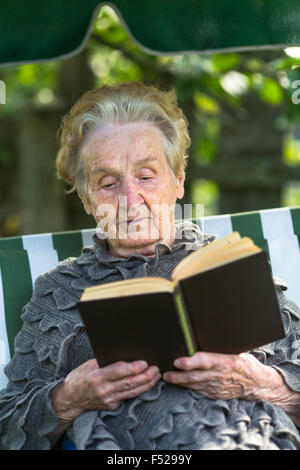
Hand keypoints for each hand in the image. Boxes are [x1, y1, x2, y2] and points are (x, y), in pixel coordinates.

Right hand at [51, 359, 160, 421]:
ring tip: (156, 375)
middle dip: (146, 376)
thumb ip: (105, 361)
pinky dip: (139, 390)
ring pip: (133, 392)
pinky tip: (146, 383)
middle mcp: (104, 390)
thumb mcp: (89, 365)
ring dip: (147, 384)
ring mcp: (109, 400)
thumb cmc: (80, 377)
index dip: (133, 368)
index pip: (119, 372)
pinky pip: (128, 396)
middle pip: (130, 383)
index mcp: (97, 376)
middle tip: (156, 369)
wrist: (70, 399)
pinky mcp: (112, 406)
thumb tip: (124, 354)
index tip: (144, 363)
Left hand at [162, 351, 282, 401]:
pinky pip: (199, 391)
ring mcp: (217, 387)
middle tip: (165, 373)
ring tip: (168, 377)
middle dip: (178, 376)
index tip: (177, 361)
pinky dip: (188, 387)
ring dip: (180, 382)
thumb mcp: (235, 351)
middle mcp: (219, 376)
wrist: (258, 384)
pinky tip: (180, 383)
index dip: (189, 362)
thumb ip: (219, 348)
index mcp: (224, 361)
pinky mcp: (215, 395)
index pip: (203, 361)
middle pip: (194, 376)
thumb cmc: (245, 362)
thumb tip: (202, 336)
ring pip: (194, 385)